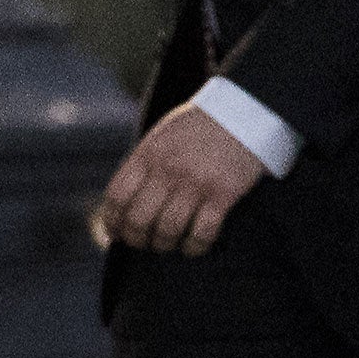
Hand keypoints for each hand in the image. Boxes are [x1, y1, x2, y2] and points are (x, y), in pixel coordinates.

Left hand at [97, 101, 267, 255]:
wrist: (245, 110)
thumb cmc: (201, 126)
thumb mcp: (164, 135)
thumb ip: (144, 164)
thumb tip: (122, 204)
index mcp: (149, 153)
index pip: (117, 198)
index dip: (113, 222)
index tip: (118, 233)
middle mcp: (169, 169)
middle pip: (138, 220)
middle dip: (138, 239)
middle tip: (146, 242)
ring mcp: (196, 182)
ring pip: (167, 231)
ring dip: (165, 244)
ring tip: (169, 242)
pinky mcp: (223, 193)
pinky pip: (201, 233)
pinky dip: (194, 246)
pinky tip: (194, 245)